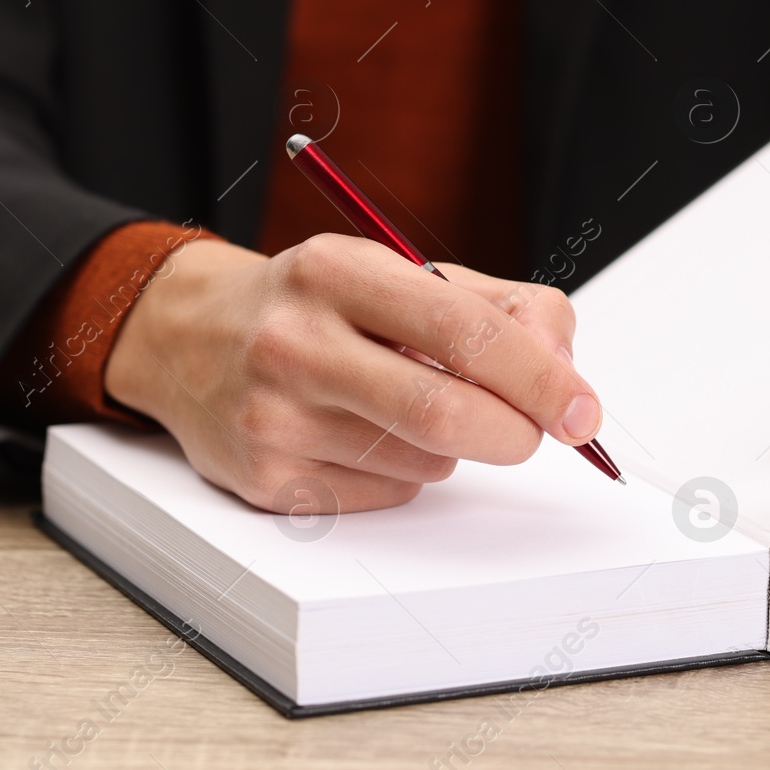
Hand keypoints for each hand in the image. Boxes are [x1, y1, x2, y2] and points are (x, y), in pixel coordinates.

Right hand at [103, 234, 603, 513]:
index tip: (582, 411)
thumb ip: (497, 306)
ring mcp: (273, 417)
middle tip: (532, 433)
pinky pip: (384, 497)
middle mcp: (296, 343)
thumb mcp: (398, 274)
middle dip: (513, 433)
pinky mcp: (266, 481)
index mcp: (338, 272)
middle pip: (444, 414)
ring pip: (423, 463)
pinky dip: (403, 475)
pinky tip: (361, 436)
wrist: (187, 337)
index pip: (464, 330)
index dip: (539, 378)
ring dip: (449, 448)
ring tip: (404, 406)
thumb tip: (562, 366)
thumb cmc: (316, 305)